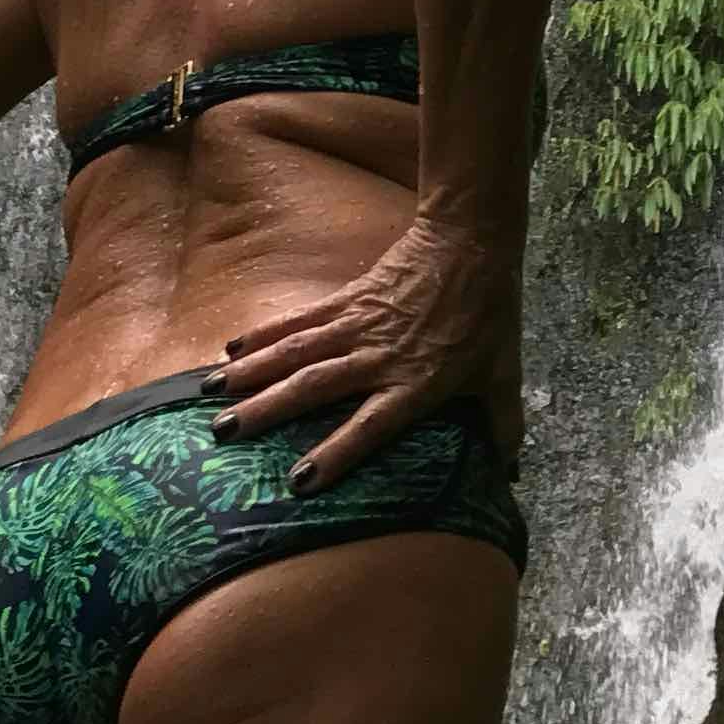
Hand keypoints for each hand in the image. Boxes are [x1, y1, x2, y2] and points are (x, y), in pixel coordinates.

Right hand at [206, 211, 524, 491]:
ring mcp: (359, 324)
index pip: (370, 426)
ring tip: (212, 393)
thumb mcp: (502, 372)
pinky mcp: (348, 298)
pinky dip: (266, 333)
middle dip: (267, 411)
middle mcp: (378, 357)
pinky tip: (233, 348)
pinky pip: (302, 320)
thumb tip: (511, 471)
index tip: (298, 481)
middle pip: (315, 387)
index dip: (337, 453)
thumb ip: (503, 422)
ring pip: (298, 351)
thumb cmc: (488, 313)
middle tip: (223, 434)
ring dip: (253, 372)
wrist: (471, 242)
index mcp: (415, 383)